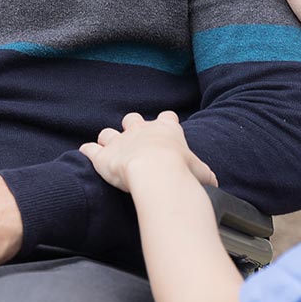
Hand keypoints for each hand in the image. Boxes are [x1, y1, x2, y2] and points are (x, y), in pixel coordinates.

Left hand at [80, 112, 217, 192]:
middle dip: (133, 127)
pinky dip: (88, 151)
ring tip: (111, 150)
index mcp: (167, 130)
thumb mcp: (201, 172)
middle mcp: (141, 130)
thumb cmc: (181, 171)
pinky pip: (90, 148)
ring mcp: (120, 141)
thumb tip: (214, 183)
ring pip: (108, 133)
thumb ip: (204, 174)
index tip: (167, 128)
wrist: (156, 173)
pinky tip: (86, 153)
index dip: (166, 122)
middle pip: (133, 118)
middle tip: (135, 141)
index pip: (167, 117)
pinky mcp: (102, 155)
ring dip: (109, 140)